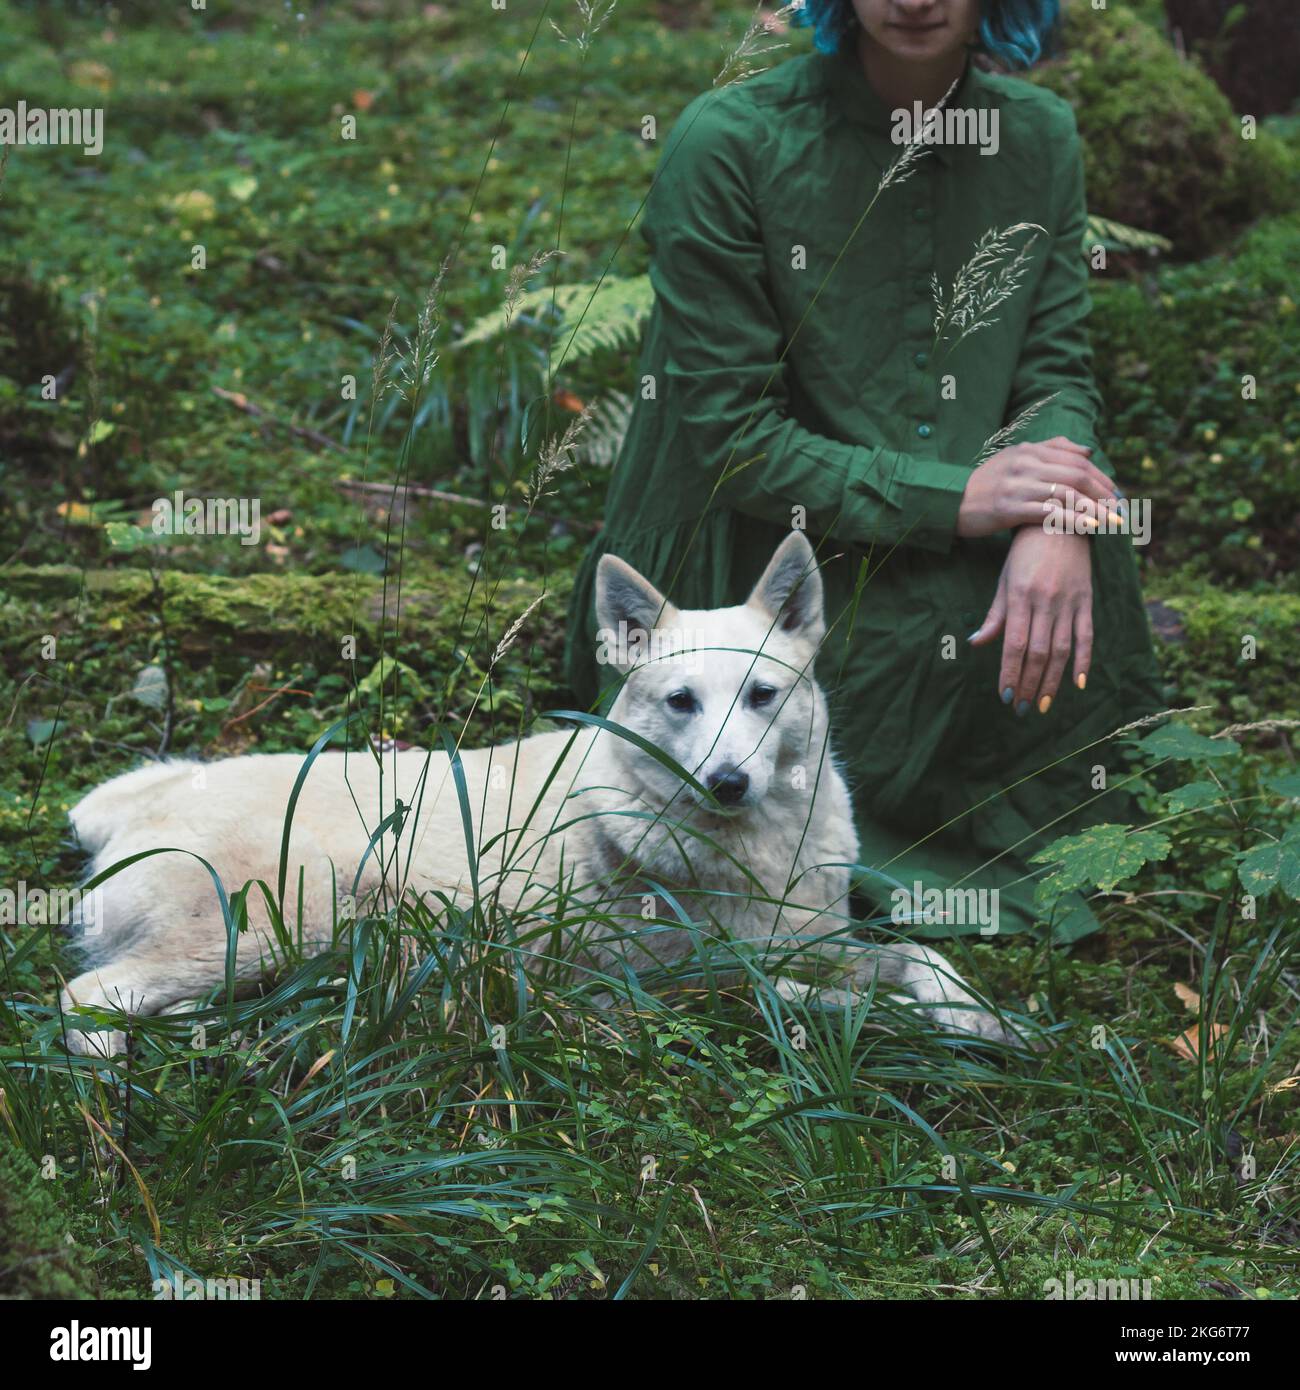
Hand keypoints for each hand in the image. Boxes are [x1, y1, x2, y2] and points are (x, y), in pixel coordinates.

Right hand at [956, 436, 1121, 538]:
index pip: (1077, 459)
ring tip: (1112, 521)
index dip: (1101, 476)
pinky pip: (1049, 512)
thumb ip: (1051, 449)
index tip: (1117, 493)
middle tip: (1121, 509)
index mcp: (1029, 450)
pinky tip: (1089, 527)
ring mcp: (1017, 485)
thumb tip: (1087, 449)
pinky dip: (1073, 519)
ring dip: (1094, 508)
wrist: (949, 502)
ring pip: (1067, 493)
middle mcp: (1025, 464)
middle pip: (1076, 475)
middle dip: (1103, 493)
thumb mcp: (1015, 458)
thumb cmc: (986, 483)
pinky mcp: (1008, 507)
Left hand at [968, 526, 1092, 713]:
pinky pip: (1087, 635)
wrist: (1059, 522)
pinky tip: (1078, 683)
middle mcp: (1045, 601)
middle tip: (1022, 709)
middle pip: (1038, 652)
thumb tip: (976, 643)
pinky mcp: (1086, 600)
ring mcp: (1068, 602)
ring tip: (1043, 705)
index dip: (1010, 672)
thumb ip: (995, 615)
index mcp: (1019, 597)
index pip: (1014, 644)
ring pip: (1061, 649)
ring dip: (1052, 681)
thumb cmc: (1024, 554)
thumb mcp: (1005, 581)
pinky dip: (1084, 660)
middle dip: (1029, 684)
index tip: (1005, 696)